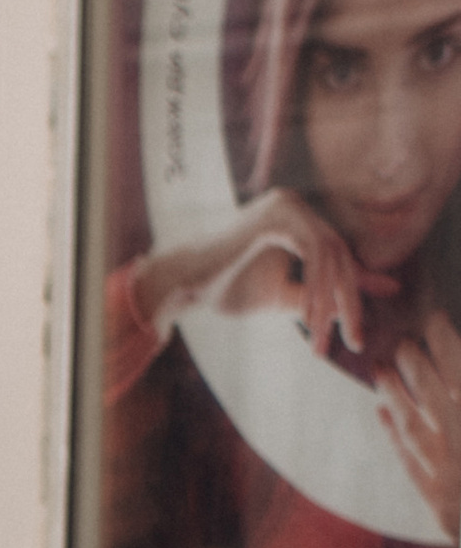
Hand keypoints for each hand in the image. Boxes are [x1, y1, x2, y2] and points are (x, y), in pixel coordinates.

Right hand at [131, 190, 394, 362]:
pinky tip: (310, 318)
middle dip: (349, 302)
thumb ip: (316, 297)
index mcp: (297, 220)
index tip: (364, 324)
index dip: (356, 290)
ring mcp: (288, 205)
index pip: (338, 257)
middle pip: (341, 256)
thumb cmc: (226, 287)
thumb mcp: (280, 296)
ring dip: (331, 301)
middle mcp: (296, 205)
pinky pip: (313, 251)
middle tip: (354, 341)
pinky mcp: (278, 215)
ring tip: (323, 339)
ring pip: (331, 255)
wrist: (184, 283)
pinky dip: (315, 287)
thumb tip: (353, 307)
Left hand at [380, 308, 460, 539]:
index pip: (457, 368)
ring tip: (379, 371)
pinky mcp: (438, 502)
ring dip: (394, 393)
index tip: (432, 320)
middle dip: (414, 362)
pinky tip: (382, 413)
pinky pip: (409, 463)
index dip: (444, 340)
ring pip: (412, 424)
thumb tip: (453, 374)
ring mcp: (447, 471)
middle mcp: (460, 439)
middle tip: (401, 342)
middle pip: (431, 390)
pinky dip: (394, 436)